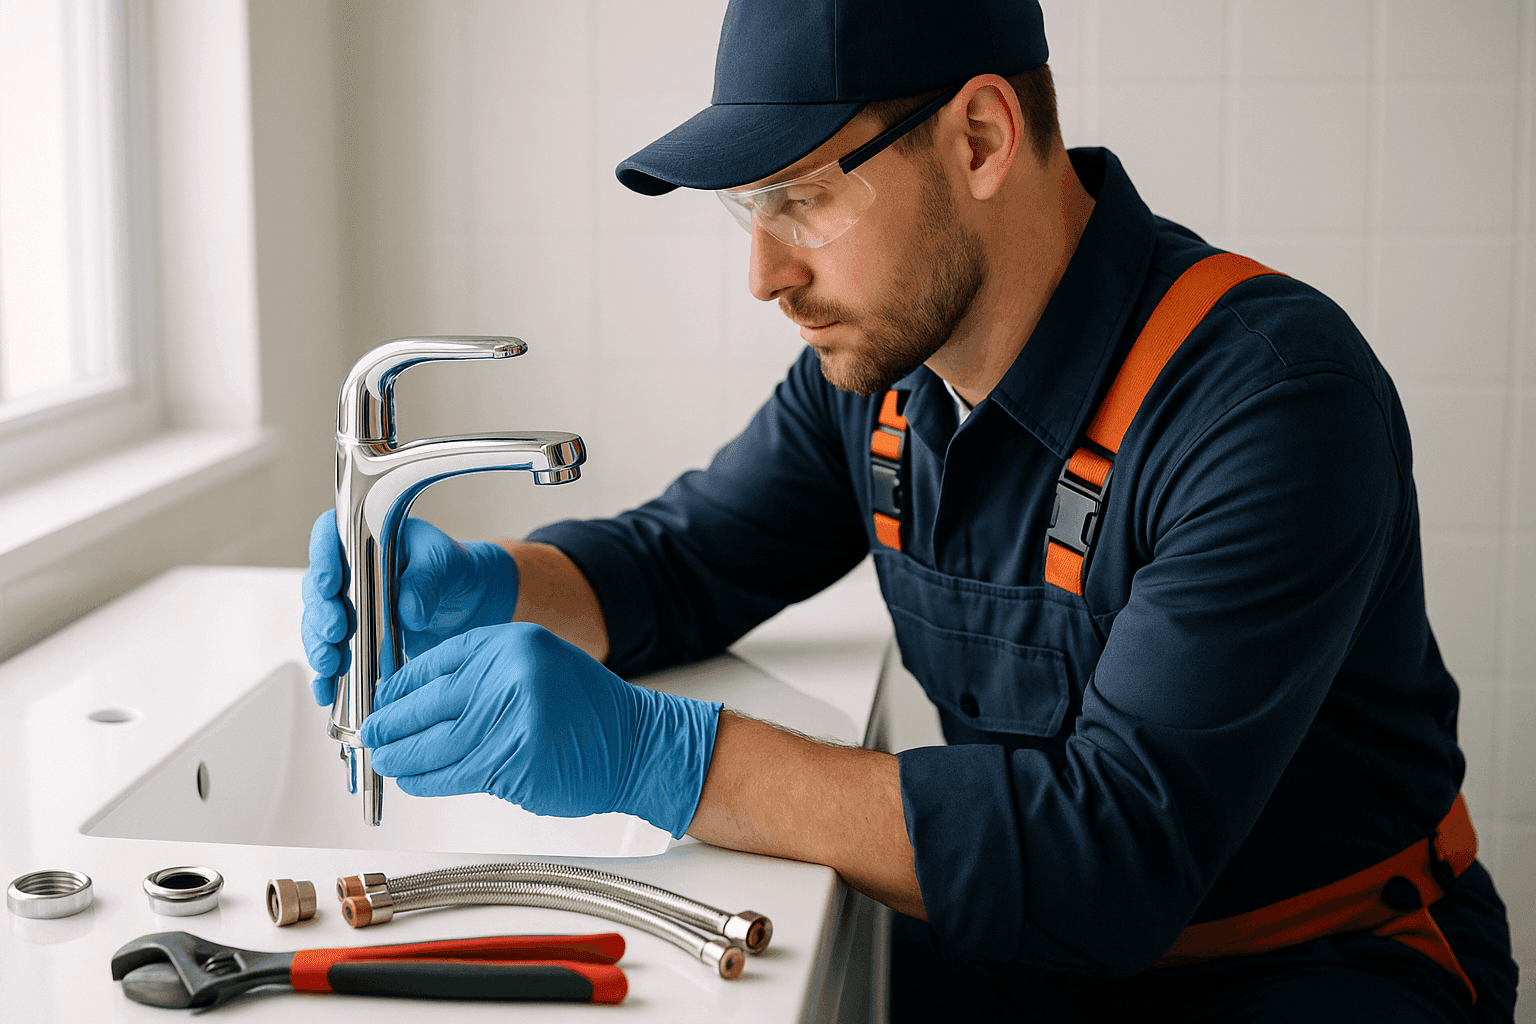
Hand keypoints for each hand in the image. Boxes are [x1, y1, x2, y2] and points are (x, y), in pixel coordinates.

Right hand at [300, 511, 520, 705]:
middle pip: (318, 588)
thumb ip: (426, 580)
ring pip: (319, 625)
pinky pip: (333, 655)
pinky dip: (326, 676)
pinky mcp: (356, 639)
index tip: (330, 584)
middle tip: (336, 631)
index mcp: (367, 538)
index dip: (322, 557)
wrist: (469, 602)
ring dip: (319, 646)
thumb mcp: (445, 564)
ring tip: (331, 665)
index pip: (331, 535)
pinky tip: (326, 690)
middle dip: (321, 613)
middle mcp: (350, 572)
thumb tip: (407, 609)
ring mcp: (350, 607)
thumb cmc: (453, 570)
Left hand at [360, 623, 722, 837]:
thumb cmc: (587, 711)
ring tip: (385, 758)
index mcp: (509, 642)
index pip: (433, 662)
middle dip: (389, 724)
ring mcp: (509, 718)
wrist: (637, 744)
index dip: (398, 687)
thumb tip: (417, 699)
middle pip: (424, 703)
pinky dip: (425, 780)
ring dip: (400, 756)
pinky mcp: (511, 761)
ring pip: (431, 743)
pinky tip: (413, 779)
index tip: (381, 702)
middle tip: (371, 734)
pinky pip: (451, 774)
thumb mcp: (535, 666)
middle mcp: (507, 673)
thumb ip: (482, 675)